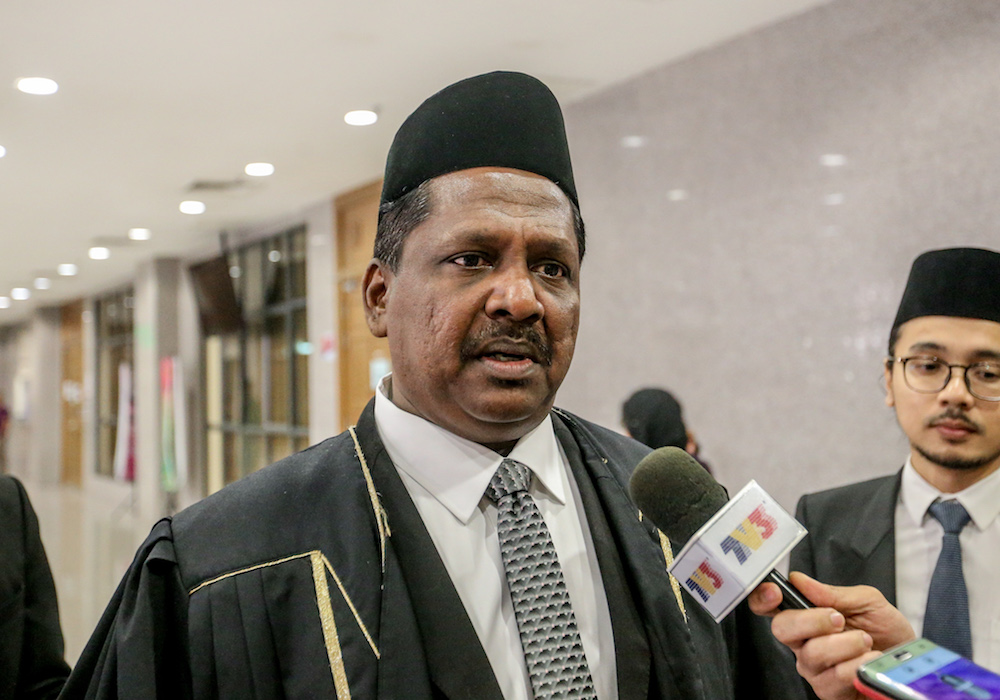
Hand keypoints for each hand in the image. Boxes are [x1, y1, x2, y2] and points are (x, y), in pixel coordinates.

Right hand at [748, 572, 914, 699]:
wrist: (909, 664)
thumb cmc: (886, 632)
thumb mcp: (867, 602)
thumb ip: (834, 592)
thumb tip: (800, 580)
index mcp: (806, 616)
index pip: (770, 606)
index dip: (763, 597)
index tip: (776, 592)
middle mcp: (803, 643)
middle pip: (782, 628)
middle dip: (811, 620)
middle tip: (838, 618)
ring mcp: (814, 668)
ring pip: (812, 653)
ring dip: (845, 644)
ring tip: (865, 640)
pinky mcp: (828, 691)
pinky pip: (832, 677)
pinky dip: (855, 664)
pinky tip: (868, 659)